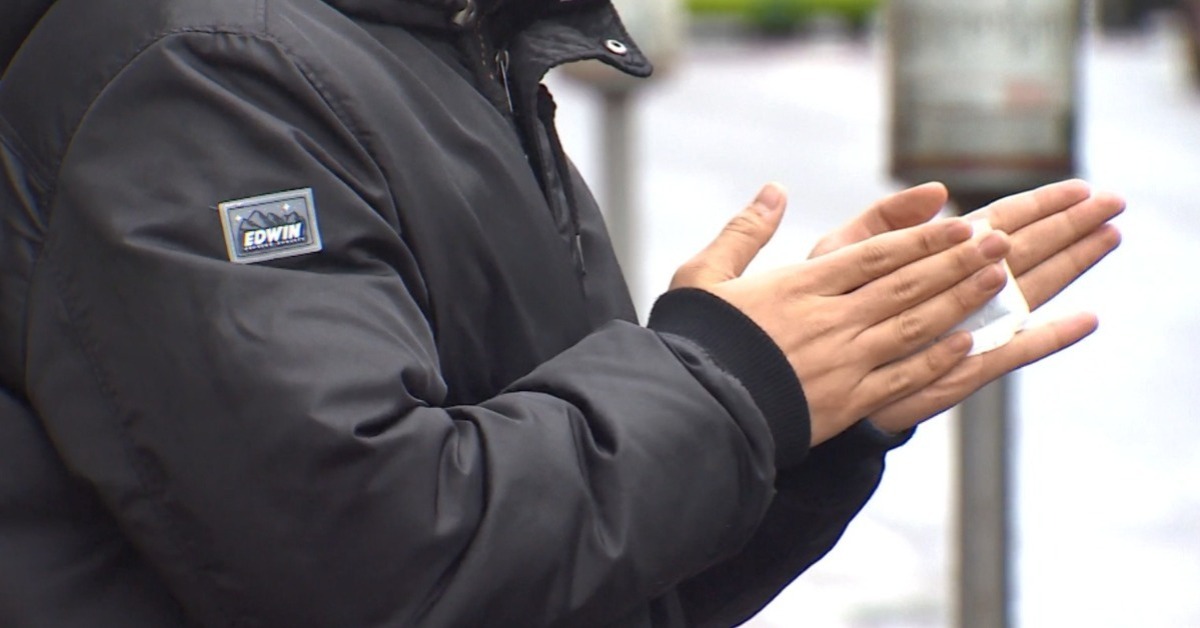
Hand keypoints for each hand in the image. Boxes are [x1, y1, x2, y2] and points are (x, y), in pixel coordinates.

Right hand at [671, 184, 1011, 444]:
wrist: (692, 409)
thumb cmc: (693, 340)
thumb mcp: (704, 275)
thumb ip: (744, 231)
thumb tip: (774, 189)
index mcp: (798, 286)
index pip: (874, 255)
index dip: (922, 237)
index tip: (961, 221)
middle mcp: (829, 320)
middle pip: (905, 284)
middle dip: (956, 259)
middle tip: (1000, 239)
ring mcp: (843, 362)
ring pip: (913, 324)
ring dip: (959, 299)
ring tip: (998, 277)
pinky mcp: (845, 402)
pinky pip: (903, 377)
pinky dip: (938, 358)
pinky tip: (969, 342)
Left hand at [808, 179, 1123, 431]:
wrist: (810, 374)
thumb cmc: (826, 308)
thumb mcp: (845, 253)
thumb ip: (886, 221)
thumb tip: (937, 189)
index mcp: (935, 260)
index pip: (997, 225)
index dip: (1038, 205)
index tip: (1080, 186)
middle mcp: (960, 293)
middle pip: (1025, 252)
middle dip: (1069, 227)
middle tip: (1115, 201)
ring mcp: (966, 328)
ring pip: (1028, 293)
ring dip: (1069, 266)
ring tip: (1109, 237)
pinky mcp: (960, 368)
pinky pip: (1009, 352)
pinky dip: (1046, 338)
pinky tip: (1083, 320)